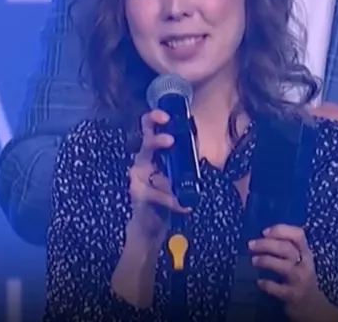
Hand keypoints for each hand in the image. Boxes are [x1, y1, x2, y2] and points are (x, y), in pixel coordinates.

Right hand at [123, 110, 190, 247]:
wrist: (154, 221)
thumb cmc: (168, 192)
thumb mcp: (181, 174)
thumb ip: (187, 160)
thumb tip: (200, 148)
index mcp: (154, 150)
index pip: (151, 127)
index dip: (155, 118)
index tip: (166, 116)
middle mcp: (143, 159)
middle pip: (145, 141)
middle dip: (156, 139)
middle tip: (169, 140)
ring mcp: (137, 175)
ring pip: (151, 171)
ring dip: (167, 181)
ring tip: (180, 190)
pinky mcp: (137, 192)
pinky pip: (155, 194)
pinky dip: (170, 200)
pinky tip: (182, 205)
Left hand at [250, 225, 337, 321]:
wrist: (311, 305)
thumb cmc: (299, 276)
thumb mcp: (299, 259)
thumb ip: (285, 247)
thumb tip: (261, 236)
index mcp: (305, 252)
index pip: (298, 234)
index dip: (280, 230)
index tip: (264, 232)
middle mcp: (304, 263)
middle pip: (286, 248)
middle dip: (266, 244)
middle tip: (250, 245)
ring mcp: (300, 280)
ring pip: (284, 266)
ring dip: (266, 261)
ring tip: (253, 261)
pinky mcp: (293, 295)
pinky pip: (278, 288)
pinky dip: (267, 284)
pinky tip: (259, 282)